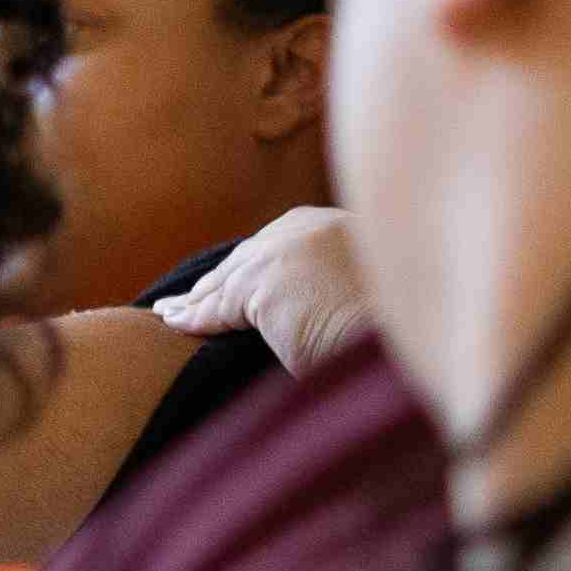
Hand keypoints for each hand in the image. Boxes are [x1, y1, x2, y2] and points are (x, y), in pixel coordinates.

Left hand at [151, 203, 373, 374]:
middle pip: (245, 261)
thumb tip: (316, 308)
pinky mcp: (263, 287)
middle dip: (215, 282)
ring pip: (227, 284)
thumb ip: (334, 284)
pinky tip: (172, 324)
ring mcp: (283, 254)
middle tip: (184, 299)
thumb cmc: (394, 330)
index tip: (226, 283)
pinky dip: (194, 318)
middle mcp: (306, 230)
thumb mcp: (367, 291)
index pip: (277, 249)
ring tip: (170, 313)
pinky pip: (217, 308)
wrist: (400, 344)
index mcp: (334, 226)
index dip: (248, 269)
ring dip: (196, 301)